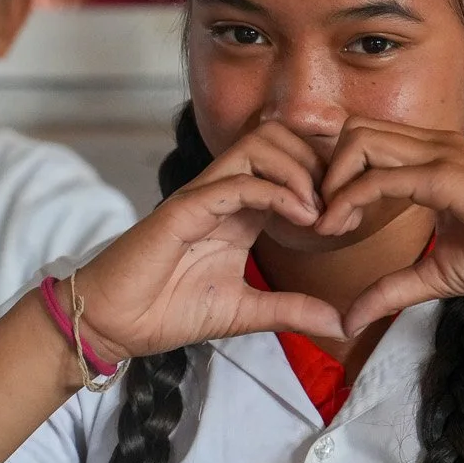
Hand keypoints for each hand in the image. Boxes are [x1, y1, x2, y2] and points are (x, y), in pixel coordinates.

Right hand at [73, 122, 346, 359]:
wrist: (114, 325)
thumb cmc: (169, 311)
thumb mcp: (247, 313)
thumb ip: (293, 310)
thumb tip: (343, 324)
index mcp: (240, 209)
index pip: (290, 162)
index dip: (326, 178)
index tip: (348, 218)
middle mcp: (223, 192)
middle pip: (279, 137)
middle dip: (318, 163)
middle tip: (338, 208)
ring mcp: (203, 195)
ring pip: (259, 144)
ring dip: (299, 170)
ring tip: (319, 213)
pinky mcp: (183, 209)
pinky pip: (236, 182)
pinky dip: (276, 192)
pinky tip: (301, 218)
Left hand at [310, 117, 463, 334]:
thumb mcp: (439, 274)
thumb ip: (393, 289)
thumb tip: (349, 320)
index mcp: (434, 157)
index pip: (365, 141)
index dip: (336, 175)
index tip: (325, 220)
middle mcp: (434, 144)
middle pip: (352, 130)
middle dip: (324, 171)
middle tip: (318, 218)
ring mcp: (441, 155)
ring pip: (359, 141)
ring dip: (331, 181)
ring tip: (328, 225)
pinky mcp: (447, 176)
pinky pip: (381, 177)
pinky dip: (350, 200)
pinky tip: (340, 229)